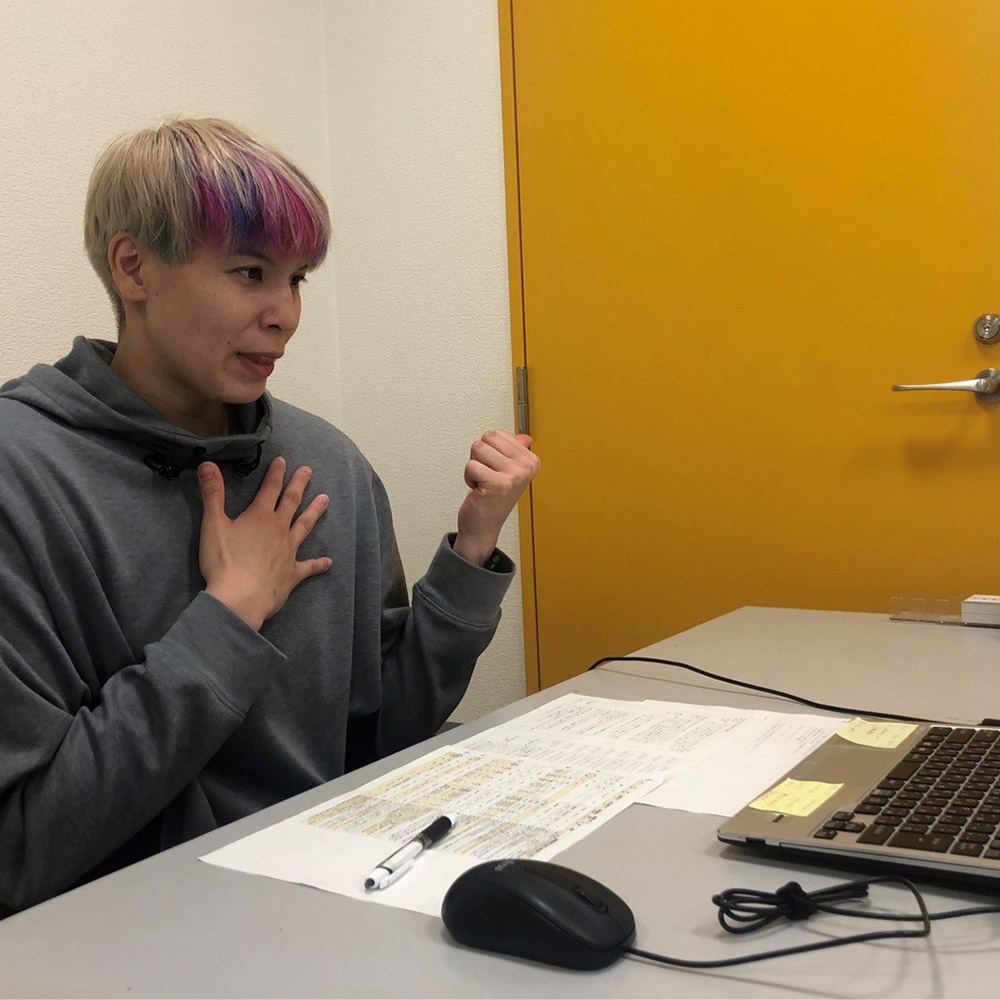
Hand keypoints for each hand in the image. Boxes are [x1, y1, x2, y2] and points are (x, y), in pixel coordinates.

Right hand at [198, 458, 331, 629]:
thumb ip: (212, 494)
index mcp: (260, 516)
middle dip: (299, 485)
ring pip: (305, 526)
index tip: (283, 461)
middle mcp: (279, 529)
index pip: (270, 489)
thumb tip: (208, 463)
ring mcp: (289, 551)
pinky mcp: (293, 573)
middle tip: (308, 471)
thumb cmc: (224, 562)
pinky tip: (328, 562)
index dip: (276, 473)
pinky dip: (319, 564)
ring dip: (315, 512)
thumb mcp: (213, 525)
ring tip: (326, 499)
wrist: (240, 598)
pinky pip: (309, 567)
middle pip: (292, 502)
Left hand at [454, 430, 539, 565]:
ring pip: (478, 448)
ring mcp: (513, 476)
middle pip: (487, 438)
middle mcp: (525, 467)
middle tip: (487, 475)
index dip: (489, 450)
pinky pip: (471, 465)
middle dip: (480, 455)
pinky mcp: (497, 484)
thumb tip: (524, 437)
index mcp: (530, 461)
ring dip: (474, 466)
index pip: (498, 434)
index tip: (496, 469)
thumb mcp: (508, 472)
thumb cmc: (493, 499)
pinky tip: (479, 489)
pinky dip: (468, 477)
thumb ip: (515, 452)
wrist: (484, 526)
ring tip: (483, 481)